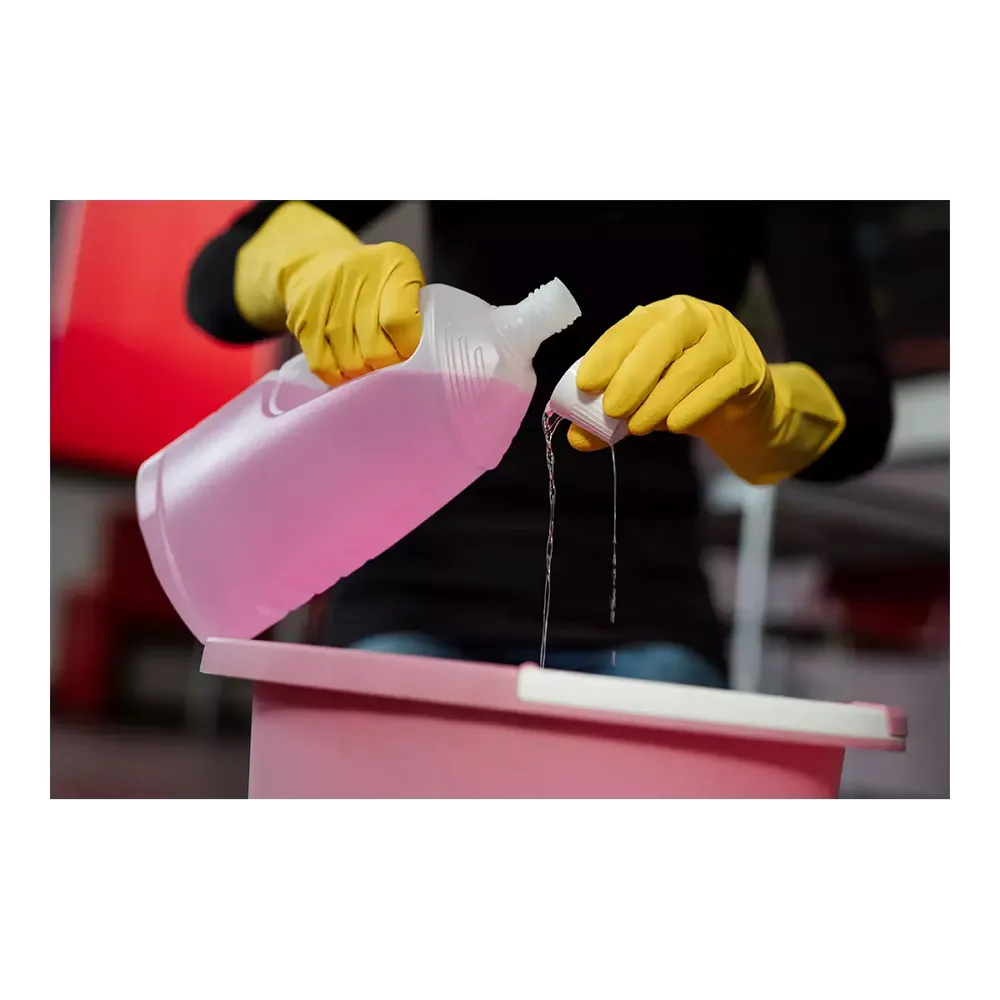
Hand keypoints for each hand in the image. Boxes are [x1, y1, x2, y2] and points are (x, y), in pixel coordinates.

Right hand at [285, 241, 423, 386]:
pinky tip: (346, 369)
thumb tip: (415, 357)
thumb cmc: (373, 281)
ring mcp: (325, 298)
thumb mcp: (403, 279)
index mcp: (394, 264)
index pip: (401, 321)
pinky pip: (323, 365)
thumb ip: (416, 309)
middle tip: (387, 362)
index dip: (406, 346)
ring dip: (363, 372)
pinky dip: (338, 376)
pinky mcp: (303, 321)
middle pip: (376, 349)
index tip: (406, 351)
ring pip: (351, 362)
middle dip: (386, 365)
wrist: (316, 263)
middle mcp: (357, 275)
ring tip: (367, 363)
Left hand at [569, 294, 844, 484]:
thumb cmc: (683, 396)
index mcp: (664, 315)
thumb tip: (575, 438)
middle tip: (610, 410)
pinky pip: (719, 386)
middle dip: (632, 376)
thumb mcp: (642, 402)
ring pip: (690, 366)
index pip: (631, 327)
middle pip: (663, 339)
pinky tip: (674, 425)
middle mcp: (698, 318)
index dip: (607, 354)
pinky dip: (692, 407)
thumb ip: (609, 417)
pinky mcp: (749, 369)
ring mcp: (728, 340)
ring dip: (659, 400)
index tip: (585, 384)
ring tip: (637, 427)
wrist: (743, 412)